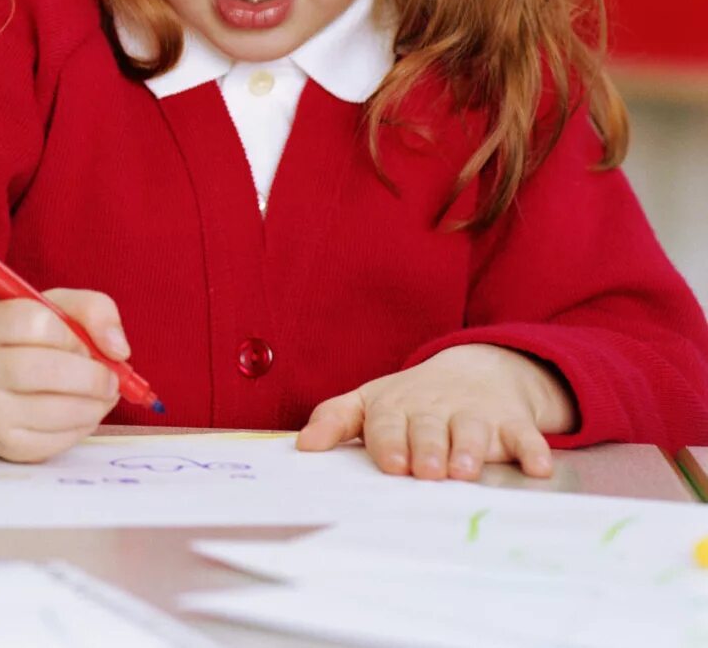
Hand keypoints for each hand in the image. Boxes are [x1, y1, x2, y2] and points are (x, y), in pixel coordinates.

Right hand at [0, 293, 126, 463]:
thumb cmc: (27, 343)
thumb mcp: (55, 311)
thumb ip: (93, 310)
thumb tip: (118, 349)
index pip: (36, 323)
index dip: (72, 335)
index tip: (83, 343)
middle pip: (46, 370)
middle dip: (92, 376)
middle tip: (109, 379)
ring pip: (56, 409)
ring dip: (94, 404)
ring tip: (99, 395)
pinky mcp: (6, 443)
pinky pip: (58, 439)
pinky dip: (83, 425)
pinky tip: (81, 412)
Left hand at [297, 344, 576, 480]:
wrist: (474, 369)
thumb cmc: (410, 399)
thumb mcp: (369, 402)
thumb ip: (335, 420)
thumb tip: (302, 446)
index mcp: (396, 407)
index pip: (388, 425)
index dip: (388, 443)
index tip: (390, 463)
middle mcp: (435, 409)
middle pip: (429, 429)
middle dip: (428, 448)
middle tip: (427, 471)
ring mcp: (475, 413)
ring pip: (473, 431)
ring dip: (471, 449)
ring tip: (465, 470)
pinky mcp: (511, 420)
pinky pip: (525, 435)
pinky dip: (533, 449)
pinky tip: (538, 467)